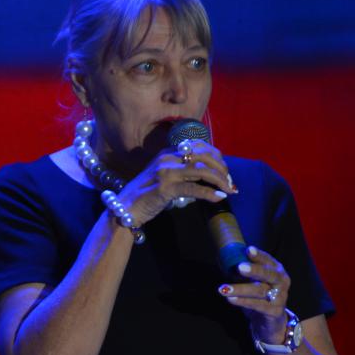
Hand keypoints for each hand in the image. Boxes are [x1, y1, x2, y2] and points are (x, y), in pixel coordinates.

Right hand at [116, 140, 237, 226]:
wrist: (124, 208)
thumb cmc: (145, 195)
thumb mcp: (164, 177)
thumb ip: (182, 173)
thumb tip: (207, 175)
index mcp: (167, 153)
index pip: (199, 146)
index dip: (217, 157)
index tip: (225, 171)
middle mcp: (167, 158)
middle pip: (204, 156)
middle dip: (222, 168)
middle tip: (230, 182)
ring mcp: (166, 172)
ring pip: (202, 170)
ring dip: (220, 180)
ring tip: (229, 190)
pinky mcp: (165, 188)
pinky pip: (194, 189)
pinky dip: (210, 193)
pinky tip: (218, 198)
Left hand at [218, 246, 290, 343]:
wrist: (271, 322)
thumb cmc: (260, 296)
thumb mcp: (254, 282)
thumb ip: (245, 272)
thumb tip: (227, 261)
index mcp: (277, 270)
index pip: (268, 260)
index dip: (259, 255)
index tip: (248, 250)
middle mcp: (281, 282)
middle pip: (268, 274)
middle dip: (253, 270)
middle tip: (239, 267)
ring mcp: (280, 297)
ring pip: (259, 291)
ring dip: (240, 289)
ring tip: (224, 288)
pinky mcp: (275, 311)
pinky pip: (257, 305)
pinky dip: (243, 301)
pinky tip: (231, 299)